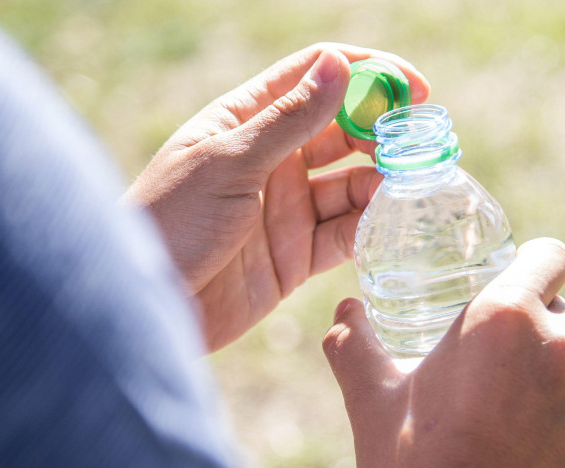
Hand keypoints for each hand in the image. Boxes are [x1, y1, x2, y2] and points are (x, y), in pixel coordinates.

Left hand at [125, 44, 428, 350]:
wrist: (144, 305)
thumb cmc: (171, 221)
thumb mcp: (229, 162)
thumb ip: (289, 119)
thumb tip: (339, 65)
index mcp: (248, 121)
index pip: (314, 77)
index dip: (367, 74)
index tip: (413, 88)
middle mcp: (272, 160)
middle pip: (342, 131)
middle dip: (382, 132)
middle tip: (419, 143)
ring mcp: (286, 209)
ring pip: (349, 184)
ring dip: (380, 181)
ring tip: (405, 184)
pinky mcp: (295, 256)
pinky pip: (343, 234)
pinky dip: (368, 227)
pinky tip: (387, 220)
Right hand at [323, 238, 564, 467]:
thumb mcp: (371, 400)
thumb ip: (353, 345)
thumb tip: (342, 312)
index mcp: (504, 317)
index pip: (550, 256)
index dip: (534, 268)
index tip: (516, 288)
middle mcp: (564, 346)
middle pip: (559, 319)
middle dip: (530, 341)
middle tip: (492, 381)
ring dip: (553, 393)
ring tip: (510, 434)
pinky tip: (539, 467)